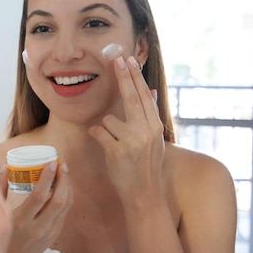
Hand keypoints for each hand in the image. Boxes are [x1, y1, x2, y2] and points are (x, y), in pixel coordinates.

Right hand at [4, 161, 72, 252]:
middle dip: (63, 180)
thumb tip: (5, 165)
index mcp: (20, 221)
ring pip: (65, 207)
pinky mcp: (54, 236)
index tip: (50, 163)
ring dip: (68, 187)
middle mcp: (37, 228)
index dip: (47, 178)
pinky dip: (66, 198)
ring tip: (64, 172)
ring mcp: (48, 233)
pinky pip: (64, 214)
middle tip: (60, 164)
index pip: (39, 196)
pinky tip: (63, 187)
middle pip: (58, 201)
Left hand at [88, 56, 164, 206]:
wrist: (144, 194)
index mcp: (155, 127)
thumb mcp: (154, 140)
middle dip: (123, 77)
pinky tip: (105, 147)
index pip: (145, 96)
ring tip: (115, 145)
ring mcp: (132, 141)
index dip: (136, 77)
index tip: (129, 60)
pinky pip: (98, 132)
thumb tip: (152, 90)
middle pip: (132, 98)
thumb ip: (150, 116)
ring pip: (109, 119)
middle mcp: (146, 131)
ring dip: (106, 129)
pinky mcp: (117, 151)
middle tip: (116, 59)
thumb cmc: (146, 165)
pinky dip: (97, 137)